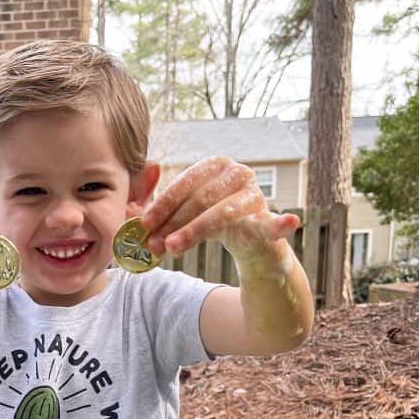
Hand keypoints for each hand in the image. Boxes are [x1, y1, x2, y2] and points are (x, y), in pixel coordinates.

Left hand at [140, 156, 298, 257]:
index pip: (185, 182)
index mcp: (215, 166)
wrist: (251, 252)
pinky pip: (273, 224)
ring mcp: (256, 197)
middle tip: (152, 245)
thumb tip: (127, 212)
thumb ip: (154, 212)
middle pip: (200, 199)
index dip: (162, 204)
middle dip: (172, 223)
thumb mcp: (179, 217)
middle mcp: (238, 174)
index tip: (143, 225)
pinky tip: (290, 222)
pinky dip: (281, 225)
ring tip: (172, 248)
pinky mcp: (269, 223)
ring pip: (221, 214)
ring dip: (193, 232)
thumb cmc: (209, 227)